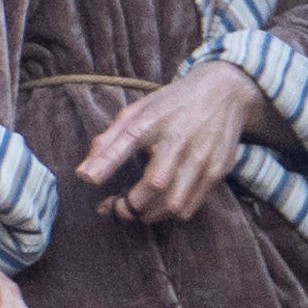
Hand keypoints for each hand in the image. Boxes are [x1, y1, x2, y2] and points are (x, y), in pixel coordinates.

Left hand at [77, 58, 261, 223]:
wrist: (223, 92)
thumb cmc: (171, 105)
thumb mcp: (137, 111)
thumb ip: (109, 140)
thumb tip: (84, 174)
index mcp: (154, 119)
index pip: (128, 139)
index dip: (107, 162)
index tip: (88, 179)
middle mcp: (179, 138)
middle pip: (154, 184)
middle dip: (130, 204)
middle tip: (117, 206)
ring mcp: (202, 156)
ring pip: (173, 203)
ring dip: (150, 215)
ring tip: (138, 210)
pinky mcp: (217, 170)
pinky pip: (190, 206)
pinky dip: (170, 213)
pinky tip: (160, 205)